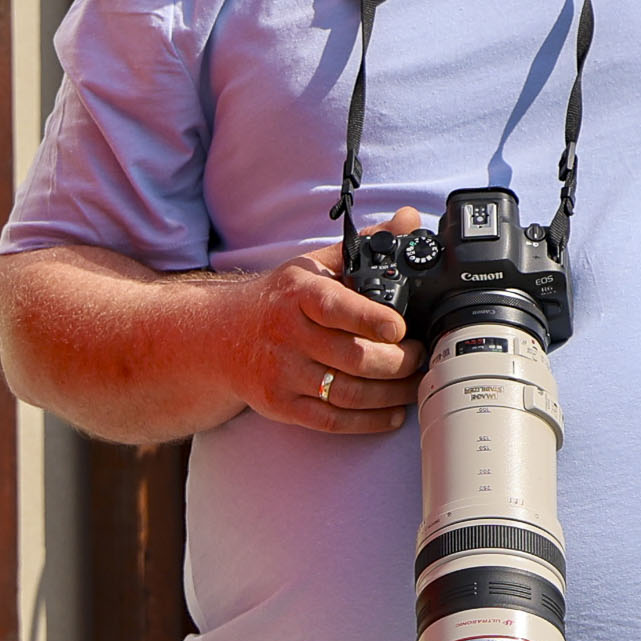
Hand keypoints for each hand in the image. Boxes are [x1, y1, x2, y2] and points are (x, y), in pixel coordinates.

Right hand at [226, 208, 427, 434]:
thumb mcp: (314, 266)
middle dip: (399, 362)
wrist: (220, 336)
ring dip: (392, 394)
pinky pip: (333, 421)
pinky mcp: (281, 405)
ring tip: (413, 383)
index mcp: (298, 295)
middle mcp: (287, 335)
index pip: (336, 308)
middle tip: (420, 355)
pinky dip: (369, 421)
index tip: (399, 328)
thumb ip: (366, 245)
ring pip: (349, 393)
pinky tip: (392, 412)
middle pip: (354, 358)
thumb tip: (409, 219)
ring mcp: (282, 373)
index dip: (371, 320)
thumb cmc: (279, 300)